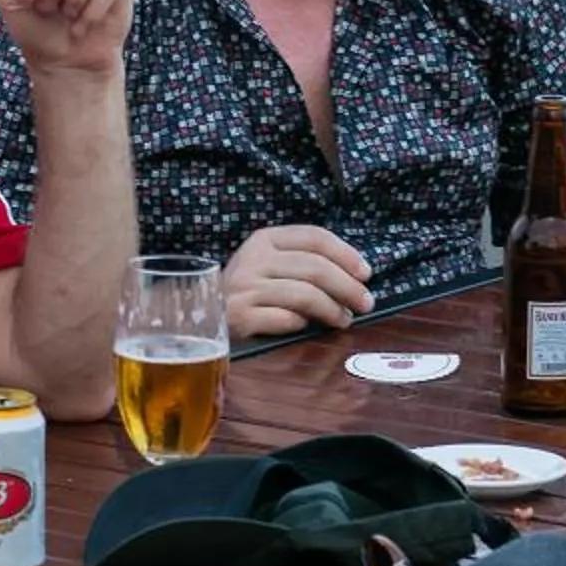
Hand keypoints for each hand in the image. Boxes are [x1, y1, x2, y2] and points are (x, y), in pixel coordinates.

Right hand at [225, 225, 373, 338]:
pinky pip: (284, 319)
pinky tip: (306, 328)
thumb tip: (356, 278)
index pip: (315, 237)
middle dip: (348, 287)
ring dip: (332, 309)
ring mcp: (244, 288)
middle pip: (315, 268)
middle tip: (365, 303)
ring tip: (344, 320)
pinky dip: (301, 324)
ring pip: (304, 295)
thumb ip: (304, 263)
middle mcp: (254, 259)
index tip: (366, 273)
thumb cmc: (248, 291)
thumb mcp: (271, 265)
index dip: (346, 254)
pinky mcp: (238, 317)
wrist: (199, 317)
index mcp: (265, 239)